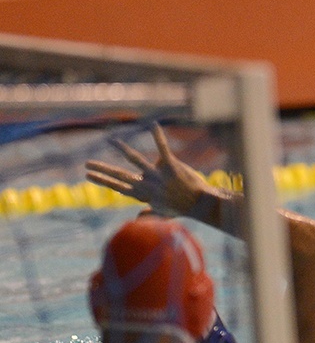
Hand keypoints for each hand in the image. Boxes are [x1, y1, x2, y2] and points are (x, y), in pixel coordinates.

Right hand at [85, 124, 219, 218]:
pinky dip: (157, 136)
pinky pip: (162, 148)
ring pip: (136, 159)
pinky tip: (153, 124)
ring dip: (122, 149)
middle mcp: (147, 184)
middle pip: (120, 175)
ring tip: (111, 140)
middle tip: (86, 164)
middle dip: (102, 169)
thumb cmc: (182, 208)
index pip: (118, 187)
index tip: (88, 175)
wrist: (200, 204)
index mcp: (144, 195)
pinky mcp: (171, 165)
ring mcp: (158, 175)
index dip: (103, 181)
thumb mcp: (162, 214)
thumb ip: (148, 214)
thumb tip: (136, 217)